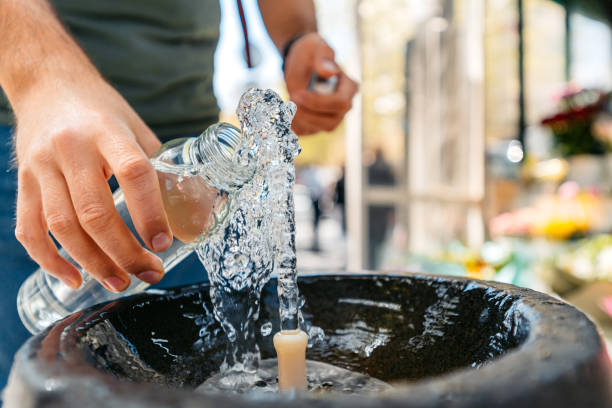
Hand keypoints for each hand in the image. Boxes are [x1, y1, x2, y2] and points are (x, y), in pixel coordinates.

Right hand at [13, 74, 171, 291]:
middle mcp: (71, 149)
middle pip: (95, 212)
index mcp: (107, 132)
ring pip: (63, 226)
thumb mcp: (135, 128)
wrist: (47, 84)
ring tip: (119, 282)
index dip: (150, 213)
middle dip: (124, 252)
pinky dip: (49, 260)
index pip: (133, 173)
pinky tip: (73, 278)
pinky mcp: (23, 182)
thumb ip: (159, 167)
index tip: (164, 244)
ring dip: (93, 262)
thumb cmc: (99, 110)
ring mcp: (42, 166)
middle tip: (148, 274)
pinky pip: (29, 229)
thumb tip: (196, 209)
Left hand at [283, 33, 357, 134]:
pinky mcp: (317, 124)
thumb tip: (330, 72)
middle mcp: (343, 106)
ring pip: (318, 129)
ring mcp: (331, 117)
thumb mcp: (316, 47)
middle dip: (307, 114)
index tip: (298, 94)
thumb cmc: (311, 52)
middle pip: (330, 122)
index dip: (318, 103)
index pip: (340, 103)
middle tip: (289, 99)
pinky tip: (284, 111)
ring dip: (298, 119)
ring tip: (286, 102)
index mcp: (349, 88)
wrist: (299, 62)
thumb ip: (324, 57)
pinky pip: (307, 132)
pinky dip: (293, 125)